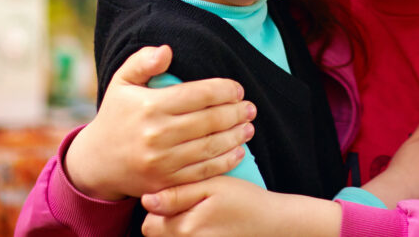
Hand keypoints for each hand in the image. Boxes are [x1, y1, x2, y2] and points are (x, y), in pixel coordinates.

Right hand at [65, 45, 256, 200]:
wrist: (96, 162)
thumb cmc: (117, 115)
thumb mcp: (122, 82)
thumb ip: (143, 61)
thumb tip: (167, 50)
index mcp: (150, 106)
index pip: (199, 94)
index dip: (225, 90)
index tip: (237, 89)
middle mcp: (156, 135)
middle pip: (209, 121)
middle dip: (236, 113)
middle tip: (250, 108)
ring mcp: (161, 162)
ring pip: (210, 147)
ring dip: (236, 136)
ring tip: (249, 126)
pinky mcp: (165, 183)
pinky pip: (203, 172)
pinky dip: (225, 162)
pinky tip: (239, 151)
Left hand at [141, 176, 340, 236]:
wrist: (271, 223)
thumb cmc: (244, 200)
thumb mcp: (214, 185)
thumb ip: (178, 192)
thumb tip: (146, 199)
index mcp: (186, 228)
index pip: (148, 224)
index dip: (159, 208)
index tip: (177, 198)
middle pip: (156, 235)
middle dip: (166, 220)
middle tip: (190, 206)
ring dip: (177, 228)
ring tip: (199, 215)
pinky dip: (190, 234)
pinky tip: (205, 226)